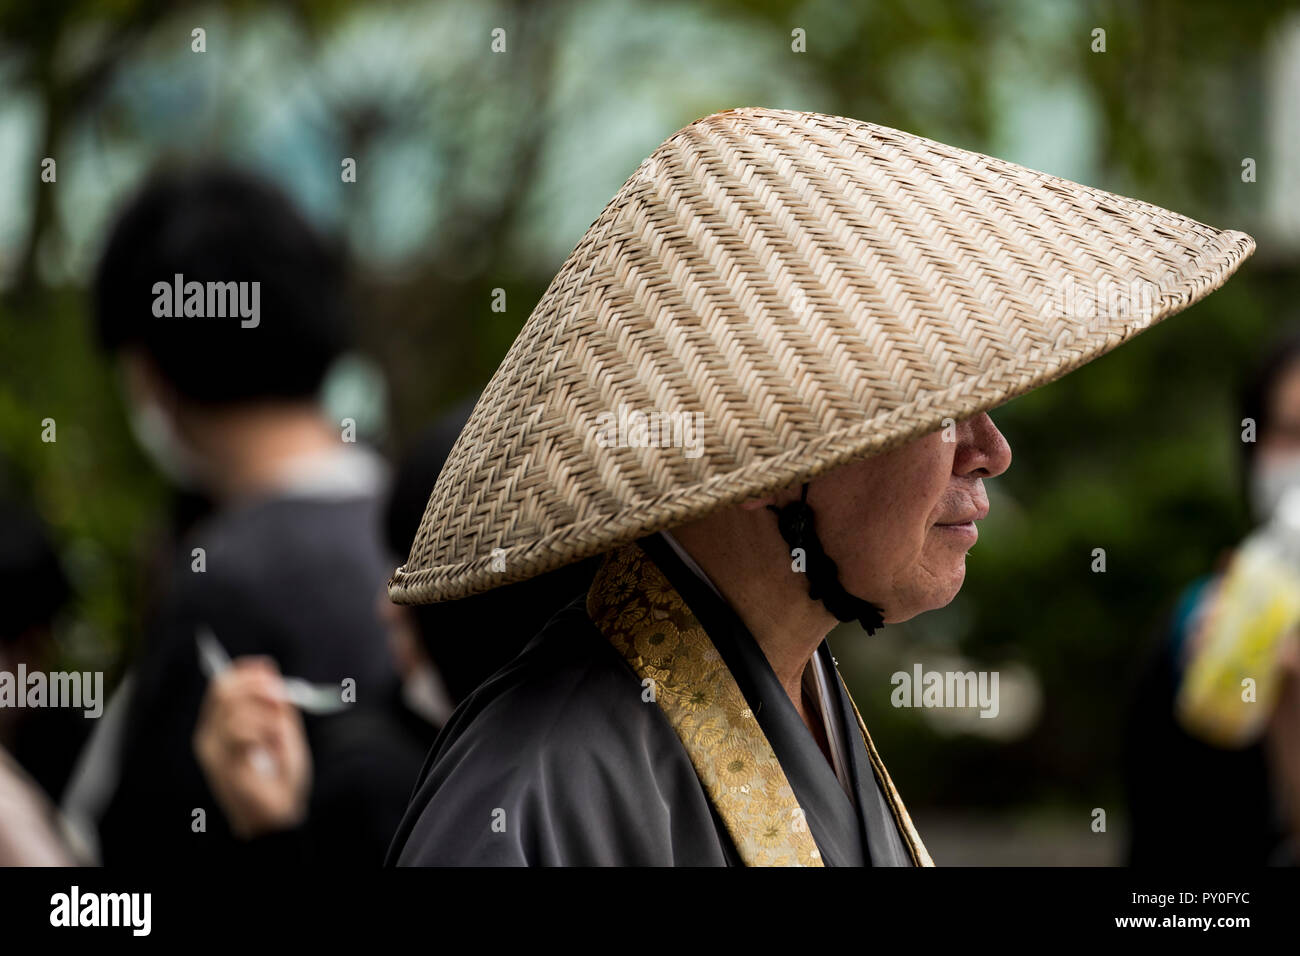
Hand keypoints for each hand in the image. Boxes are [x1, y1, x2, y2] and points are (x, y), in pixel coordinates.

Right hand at [193, 656, 311, 838]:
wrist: (280, 813)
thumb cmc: (281, 774)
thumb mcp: (283, 728)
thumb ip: (274, 700)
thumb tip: (265, 666)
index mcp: (223, 723)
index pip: (221, 682)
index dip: (244, 671)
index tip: (268, 671)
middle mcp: (210, 733)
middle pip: (222, 688)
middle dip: (256, 686)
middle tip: (280, 699)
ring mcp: (212, 748)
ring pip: (232, 707)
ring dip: (265, 715)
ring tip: (276, 737)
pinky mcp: (220, 762)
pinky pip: (238, 730)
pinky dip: (262, 731)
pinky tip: (269, 747)